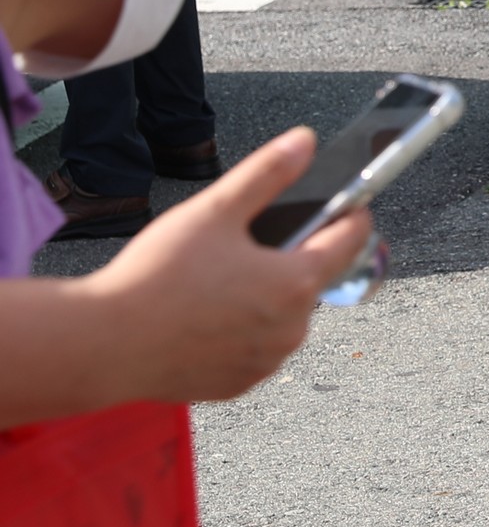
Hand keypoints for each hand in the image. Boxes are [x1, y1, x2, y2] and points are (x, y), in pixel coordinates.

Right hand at [87, 128, 373, 404]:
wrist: (100, 345)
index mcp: (296, 282)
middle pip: (312, 279)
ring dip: (264, 298)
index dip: (350, 214)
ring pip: (282, 316)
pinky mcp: (237, 383)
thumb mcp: (214, 211)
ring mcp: (265, 361)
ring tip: (217, 282)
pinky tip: (203, 317)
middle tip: (245, 244)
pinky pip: (253, 348)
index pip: (351, 238)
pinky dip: (239, 332)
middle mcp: (292, 328)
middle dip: (290, 258)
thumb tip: (305, 142)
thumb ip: (267, 173)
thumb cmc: (154, 279)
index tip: (347, 204)